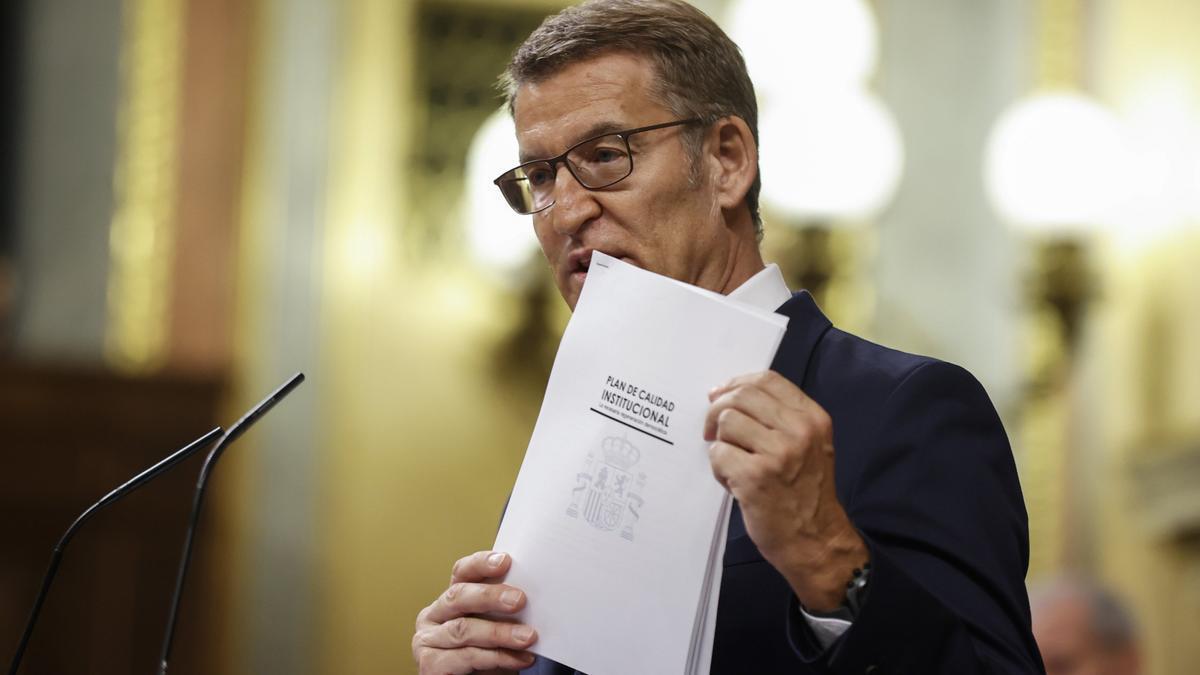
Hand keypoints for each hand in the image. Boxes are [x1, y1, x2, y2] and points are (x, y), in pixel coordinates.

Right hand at [412, 551, 537, 673]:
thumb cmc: (487, 655)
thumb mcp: (495, 626)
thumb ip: (504, 609)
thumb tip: (536, 593)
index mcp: (450, 600)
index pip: (461, 572)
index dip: (481, 564)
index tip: (505, 561)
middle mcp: (433, 616)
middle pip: (458, 597)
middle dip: (490, 596)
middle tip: (519, 600)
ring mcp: (427, 641)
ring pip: (463, 630)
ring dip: (499, 633)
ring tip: (528, 637)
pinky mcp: (430, 665)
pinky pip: (465, 657)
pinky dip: (496, 658)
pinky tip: (518, 658)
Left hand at [704, 371, 867, 611]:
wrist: (815, 540)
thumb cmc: (805, 493)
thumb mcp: (808, 445)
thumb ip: (779, 418)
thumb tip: (729, 394)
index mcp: (812, 418)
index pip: (767, 380)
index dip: (737, 383)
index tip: (720, 395)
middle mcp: (799, 431)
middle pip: (742, 396)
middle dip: (718, 410)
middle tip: (711, 430)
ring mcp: (778, 453)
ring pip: (726, 422)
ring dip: (720, 443)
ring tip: (733, 464)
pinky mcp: (755, 476)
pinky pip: (718, 454)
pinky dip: (718, 468)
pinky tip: (733, 482)